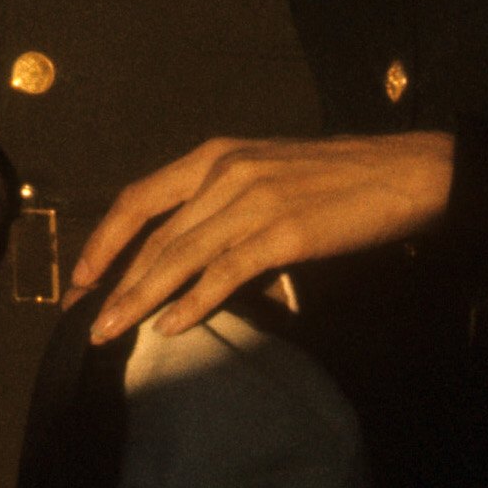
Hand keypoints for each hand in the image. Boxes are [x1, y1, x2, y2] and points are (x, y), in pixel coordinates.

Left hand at [76, 134, 456, 342]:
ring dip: (139, 299)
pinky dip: (193, 303)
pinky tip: (170, 326)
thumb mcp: (270, 174)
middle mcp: (228, 172)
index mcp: (218, 154)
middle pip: (155, 235)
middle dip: (113, 282)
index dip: (104, 240)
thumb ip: (227, 204)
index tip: (81, 277)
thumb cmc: (341, 179)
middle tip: (86, 321)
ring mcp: (255, 201)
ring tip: (111, 332)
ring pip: (179, 256)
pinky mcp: (284, 232)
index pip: (140, 198)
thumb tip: (194, 259)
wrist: (406, 173)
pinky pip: (225, 273)